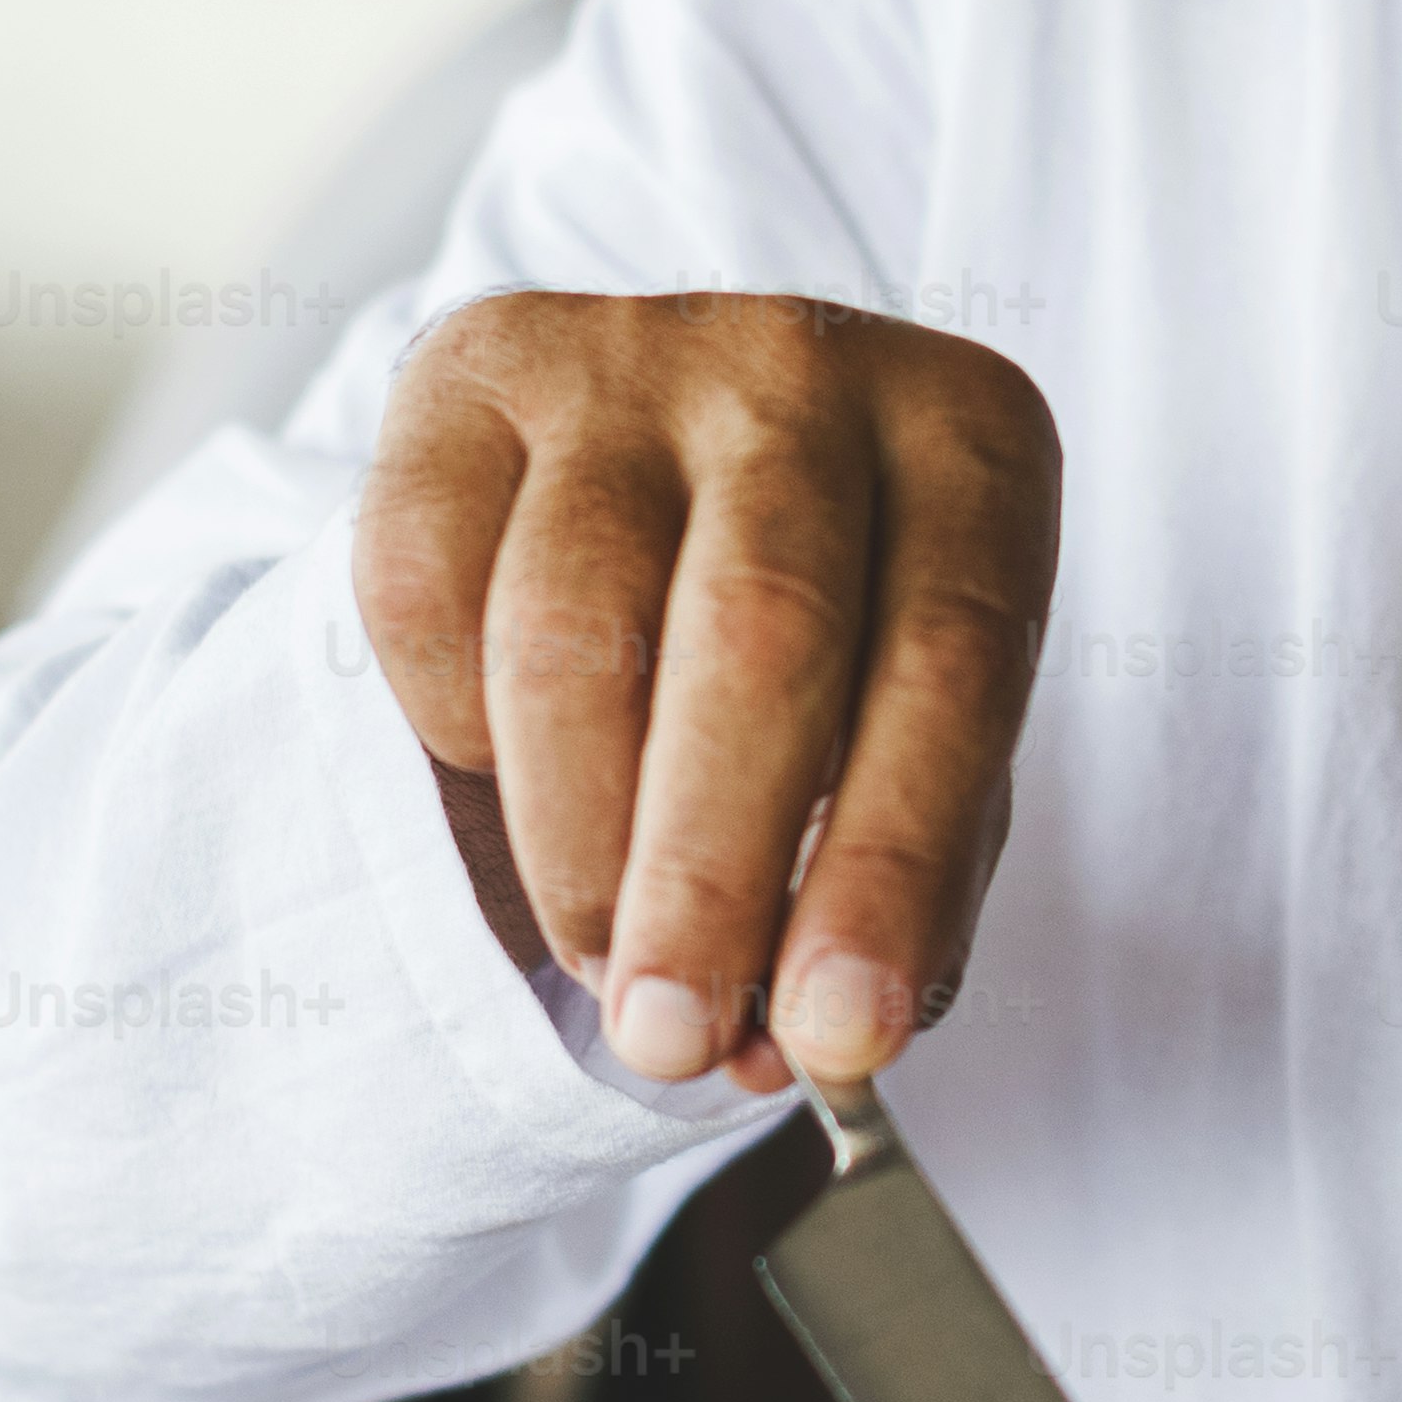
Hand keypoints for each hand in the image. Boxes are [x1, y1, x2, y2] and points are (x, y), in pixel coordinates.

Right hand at [354, 292, 1062, 1092]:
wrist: (679, 453)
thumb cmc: (836, 632)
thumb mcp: (909, 736)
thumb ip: (881, 888)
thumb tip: (794, 1049)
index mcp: (972, 442)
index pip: (949, 661)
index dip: (892, 864)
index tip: (839, 1035)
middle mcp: (807, 364)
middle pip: (758, 632)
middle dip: (709, 873)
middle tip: (671, 1040)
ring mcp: (627, 352)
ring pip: (575, 629)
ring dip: (580, 844)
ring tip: (608, 972)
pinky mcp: (468, 369)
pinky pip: (429, 590)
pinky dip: (460, 730)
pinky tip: (515, 783)